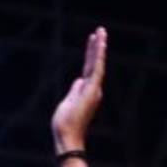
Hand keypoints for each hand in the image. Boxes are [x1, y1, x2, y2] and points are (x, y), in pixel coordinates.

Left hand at [51, 26, 106, 152]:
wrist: (67, 136)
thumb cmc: (65, 124)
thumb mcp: (68, 102)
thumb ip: (75, 90)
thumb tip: (78, 79)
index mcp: (86, 92)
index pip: (89, 69)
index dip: (90, 54)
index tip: (92, 41)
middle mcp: (93, 89)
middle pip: (94, 63)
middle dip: (96, 47)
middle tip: (100, 31)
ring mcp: (93, 89)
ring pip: (97, 63)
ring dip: (99, 47)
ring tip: (101, 31)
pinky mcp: (92, 89)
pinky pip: (96, 68)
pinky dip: (98, 55)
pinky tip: (100, 43)